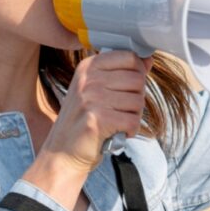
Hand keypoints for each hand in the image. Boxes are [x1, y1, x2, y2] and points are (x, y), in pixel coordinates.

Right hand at [40, 51, 149, 172]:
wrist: (62, 153)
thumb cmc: (82, 122)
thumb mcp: (96, 90)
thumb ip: (121, 73)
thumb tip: (147, 60)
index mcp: (88, 67)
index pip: (130, 57)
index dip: (138, 73)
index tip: (129, 87)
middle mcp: (88, 79)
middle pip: (137, 80)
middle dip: (136, 98)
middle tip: (121, 110)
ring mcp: (92, 99)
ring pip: (138, 101)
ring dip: (133, 116)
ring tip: (117, 121)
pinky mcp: (98, 120)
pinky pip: (133, 121)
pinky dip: (130, 131)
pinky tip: (117, 132)